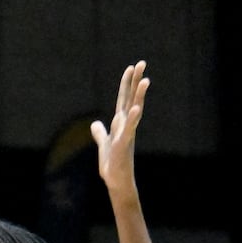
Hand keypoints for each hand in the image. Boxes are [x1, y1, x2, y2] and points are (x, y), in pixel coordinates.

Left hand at [90, 61, 149, 193]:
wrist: (116, 180)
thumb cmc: (112, 163)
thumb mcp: (103, 144)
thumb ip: (100, 133)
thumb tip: (95, 124)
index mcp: (121, 123)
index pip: (124, 99)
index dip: (126, 84)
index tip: (130, 67)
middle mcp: (126, 124)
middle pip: (131, 98)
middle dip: (135, 81)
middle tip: (142, 63)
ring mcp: (127, 132)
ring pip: (134, 110)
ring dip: (139, 95)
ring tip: (145, 79)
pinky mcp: (124, 143)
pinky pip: (130, 128)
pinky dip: (133, 118)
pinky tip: (137, 108)